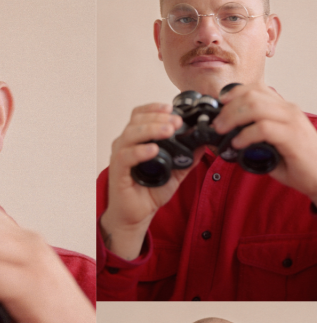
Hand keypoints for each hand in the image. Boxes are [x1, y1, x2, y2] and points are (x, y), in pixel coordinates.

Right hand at [100, 103, 205, 259]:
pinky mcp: (118, 172)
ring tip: (168, 131)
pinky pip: (126, 156)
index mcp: (137, 140)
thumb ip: (188, 156)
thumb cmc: (149, 191)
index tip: (172, 108)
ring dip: (150, 129)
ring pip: (130, 134)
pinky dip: (140, 151)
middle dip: (158, 117)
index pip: (140, 114)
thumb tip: (204, 141)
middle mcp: (126, 144)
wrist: (137, 214)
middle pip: (136, 120)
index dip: (155, 108)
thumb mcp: (176, 171)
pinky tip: (154, 150)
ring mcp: (120, 157)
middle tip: (176, 122)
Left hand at [214, 84, 316, 202]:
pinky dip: (245, 135)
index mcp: (282, 108)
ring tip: (223, 131)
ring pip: (256, 107)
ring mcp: (291, 122)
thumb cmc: (295, 160)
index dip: (233, 93)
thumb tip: (226, 136)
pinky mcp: (292, 137)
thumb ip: (252, 134)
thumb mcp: (269, 142)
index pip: (256, 88)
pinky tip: (238, 143)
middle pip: (251, 95)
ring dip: (233, 118)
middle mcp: (287, 110)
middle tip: (217, 124)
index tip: (218, 106)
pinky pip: (263, 128)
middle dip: (228, 109)